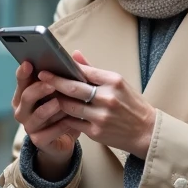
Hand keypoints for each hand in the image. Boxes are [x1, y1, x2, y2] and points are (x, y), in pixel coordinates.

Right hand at [11, 61, 79, 179]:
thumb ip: (68, 74)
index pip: (21, 80)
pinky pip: (47, 133)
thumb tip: (77, 53)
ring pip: (37, 115)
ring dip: (50, 108)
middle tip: (52, 84)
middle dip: (39, 89)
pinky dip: (59, 126)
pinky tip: (70, 122)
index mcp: (25, 94)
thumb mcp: (64, 91)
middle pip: (26, 97)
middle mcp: (23, 110)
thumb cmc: (62, 109)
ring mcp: (29, 126)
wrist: (64, 138)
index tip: (29, 63)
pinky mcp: (39, 140)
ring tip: (60, 103)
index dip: (23, 72)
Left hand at [39, 51, 155, 159]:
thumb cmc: (131, 104)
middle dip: (54, 82)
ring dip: (56, 101)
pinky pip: (73, 122)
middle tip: (41, 76)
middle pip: (73, 88)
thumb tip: (75, 55)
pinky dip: (63, 117)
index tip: (50, 66)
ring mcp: (101, 116)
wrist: (146, 131)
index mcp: (114, 81)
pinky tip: (56, 113)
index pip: (84, 71)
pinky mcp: (96, 132)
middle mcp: (107, 98)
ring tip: (47, 95)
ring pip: (69, 107)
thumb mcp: (118, 83)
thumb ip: (94, 71)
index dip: (64, 69)